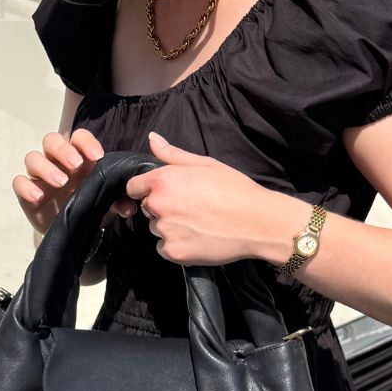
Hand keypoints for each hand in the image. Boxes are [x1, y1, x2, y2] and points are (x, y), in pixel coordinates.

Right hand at [13, 129, 136, 235]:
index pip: (78, 137)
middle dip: (63, 150)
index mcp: (79, 157)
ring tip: (60, 182)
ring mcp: (39, 176)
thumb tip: (129, 207)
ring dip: (45, 167)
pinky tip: (39, 196)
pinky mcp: (26, 192)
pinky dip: (26, 187)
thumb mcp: (107, 204)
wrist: (73, 231)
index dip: (86, 142)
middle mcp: (56, 161)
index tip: (98, 157)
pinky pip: (19, 182)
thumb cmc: (91, 207)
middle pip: (51, 140)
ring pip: (32, 157)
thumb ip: (118, 201)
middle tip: (76, 165)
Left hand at [125, 131, 272, 265]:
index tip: (166, 192)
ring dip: (170, 227)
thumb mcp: (205, 164)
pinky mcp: (173, 252)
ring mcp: (165, 231)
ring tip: (198, 223)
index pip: (134, 186)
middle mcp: (159, 205)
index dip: (147, 188)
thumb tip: (152, 138)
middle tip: (192, 207)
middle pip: (148, 208)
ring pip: (157, 228)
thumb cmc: (235, 189)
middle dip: (163, 207)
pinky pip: (165, 248)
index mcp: (163, 180)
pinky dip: (177, 245)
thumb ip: (173, 154)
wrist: (258, 222)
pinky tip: (198, 237)